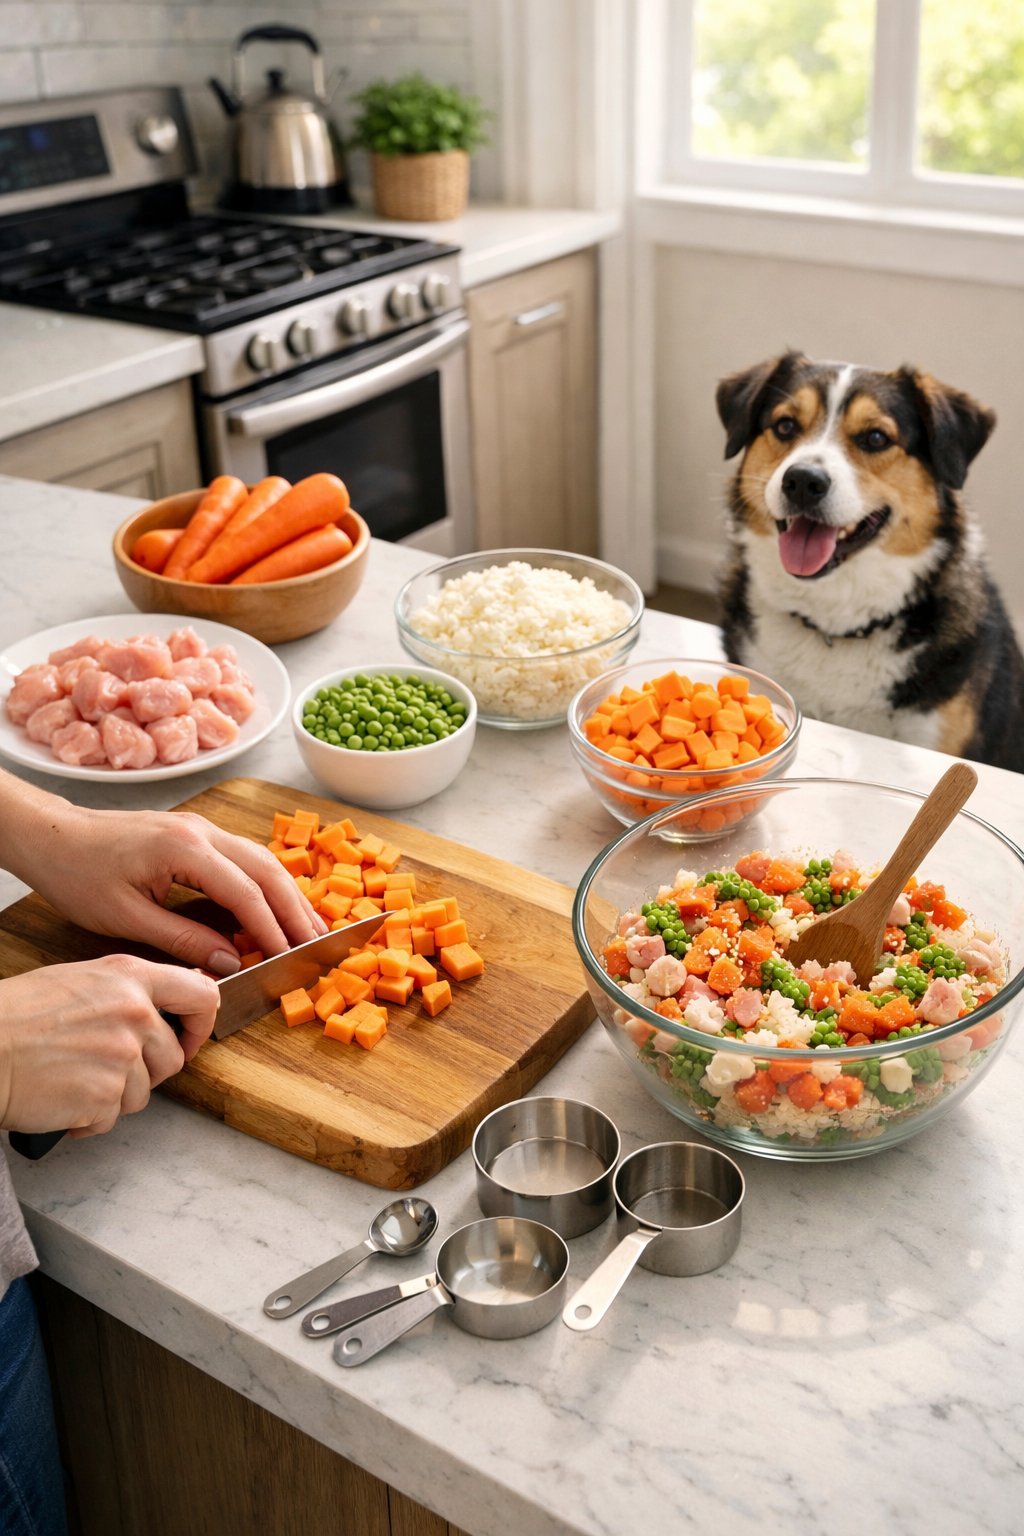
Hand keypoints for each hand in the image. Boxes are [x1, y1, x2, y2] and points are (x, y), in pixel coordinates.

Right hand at [0, 956, 217, 1136]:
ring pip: (142, 1093)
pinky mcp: (104, 1096)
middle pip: (172, 1058)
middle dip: (144, 1071)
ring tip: (73, 1079)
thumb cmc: (16, 1016)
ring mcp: (122, 1056)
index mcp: (130, 978)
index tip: (189, 1037)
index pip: (202, 995)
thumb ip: (128, 991)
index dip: (200, 1024)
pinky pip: (111, 1118)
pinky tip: (62, 1099)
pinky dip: (87, 1118)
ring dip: (112, 1096)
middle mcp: (134, 1013)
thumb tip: (165, 1005)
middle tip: (104, 1068)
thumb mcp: (81, 981)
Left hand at [20, 802, 326, 975]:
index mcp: (184, 848)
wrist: (53, 836)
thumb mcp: (127, 918)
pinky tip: (276, 906)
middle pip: (266, 869)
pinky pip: (244, 857)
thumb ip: (183, 939)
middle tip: (318, 944)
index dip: (271, 928)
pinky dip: (266, 884)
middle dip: (295, 909)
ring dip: (287, 895)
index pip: (245, 891)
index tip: (288, 957)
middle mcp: (201, 831)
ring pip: (261, 860)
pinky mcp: (195, 834)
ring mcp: (201, 828)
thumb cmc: (79, 875)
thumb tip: (230, 961)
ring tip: (309, 929)